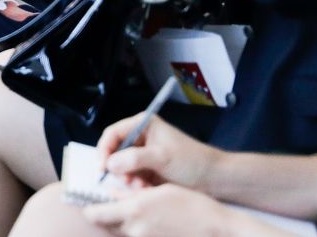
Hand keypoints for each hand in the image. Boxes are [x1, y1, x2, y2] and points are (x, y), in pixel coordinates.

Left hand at [81, 183, 248, 236]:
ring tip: (148, 215)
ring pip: (124, 232)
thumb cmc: (193, 206)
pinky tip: (157, 224)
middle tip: (121, 207)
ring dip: (128, 224)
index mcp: (133, 211)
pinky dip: (141, 232)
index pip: (94, 215)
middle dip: (110, 216)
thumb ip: (132, 194)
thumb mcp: (162, 191)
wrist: (219, 230)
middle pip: (108, 225)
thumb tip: (113, 195)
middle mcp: (134, 229)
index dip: (91, 210)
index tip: (93, 204)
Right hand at [95, 114, 219, 190]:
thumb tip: (110, 163)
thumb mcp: (162, 157)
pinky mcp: (146, 170)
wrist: (213, 179)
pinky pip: (130, 178)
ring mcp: (142, 155)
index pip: (113, 134)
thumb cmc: (192, 161)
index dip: (104, 150)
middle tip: (127, 182)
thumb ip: (134, 158)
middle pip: (114, 152)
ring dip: (127, 180)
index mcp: (143, 125)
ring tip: (141, 187)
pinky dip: (134, 186)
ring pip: (121, 168)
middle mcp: (140, 138)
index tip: (103, 168)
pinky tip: (145, 190)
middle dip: (118, 169)